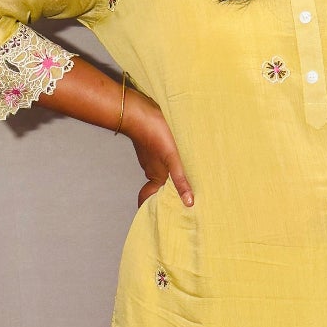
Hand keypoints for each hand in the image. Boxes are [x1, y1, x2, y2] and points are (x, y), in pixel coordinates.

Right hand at [125, 93, 194, 207]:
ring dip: (168, 176)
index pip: (147, 197)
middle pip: (156, 185)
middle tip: (178, 198)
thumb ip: (180, 180)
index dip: (149, 205)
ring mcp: (149, 156)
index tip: (157, 214)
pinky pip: (159, 158)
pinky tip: (175, 156)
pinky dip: (167, 161)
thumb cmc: (154, 135)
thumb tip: (188, 203)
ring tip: (182, 179)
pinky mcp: (150, 144)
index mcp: (155, 175)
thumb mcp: (172, 159)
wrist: (138, 112)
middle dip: (166, 192)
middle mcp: (151, 168)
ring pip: (158, 171)